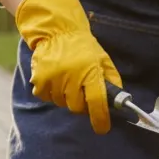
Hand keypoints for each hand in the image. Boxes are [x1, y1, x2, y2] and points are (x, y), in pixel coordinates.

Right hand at [14, 0, 122, 133]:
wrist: (57, 31)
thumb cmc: (82, 46)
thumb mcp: (103, 59)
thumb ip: (111, 80)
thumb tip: (118, 100)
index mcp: (91, 72)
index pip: (97, 103)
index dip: (100, 119)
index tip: (102, 128)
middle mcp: (72, 77)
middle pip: (77, 107)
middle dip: (81, 103)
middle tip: (81, 91)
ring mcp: (54, 79)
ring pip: (61, 103)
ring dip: (65, 97)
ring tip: (67, 79)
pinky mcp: (39, 79)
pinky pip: (46, 97)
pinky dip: (51, 92)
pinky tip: (55, 79)